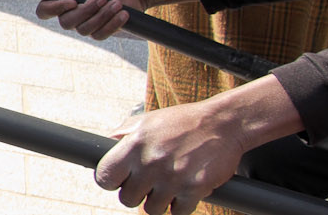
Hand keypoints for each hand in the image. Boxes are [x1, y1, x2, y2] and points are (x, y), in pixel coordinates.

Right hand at [31, 0, 145, 39]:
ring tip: (116, 2)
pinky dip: (112, 24)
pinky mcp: (101, 32)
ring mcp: (85, 24)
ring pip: (84, 29)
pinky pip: (99, 35)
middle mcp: (71, 13)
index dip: (53, 9)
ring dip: (102, 15)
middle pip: (66, 22)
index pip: (44, 10)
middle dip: (86, 10)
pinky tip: (122, 13)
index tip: (71, 1)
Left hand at [97, 104, 246, 214]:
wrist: (223, 124)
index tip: (120, 179)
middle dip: (136, 193)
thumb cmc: (182, 122)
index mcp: (133, 145)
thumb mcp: (146, 120)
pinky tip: (183, 189)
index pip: (105, 177)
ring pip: (152, 209)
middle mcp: (150, 163)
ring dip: (159, 200)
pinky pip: (177, 212)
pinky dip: (180, 205)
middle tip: (148, 182)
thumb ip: (122, 135)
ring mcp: (172, 178)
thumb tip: (104, 148)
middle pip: (127, 199)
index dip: (111, 181)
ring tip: (167, 184)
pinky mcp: (194, 189)